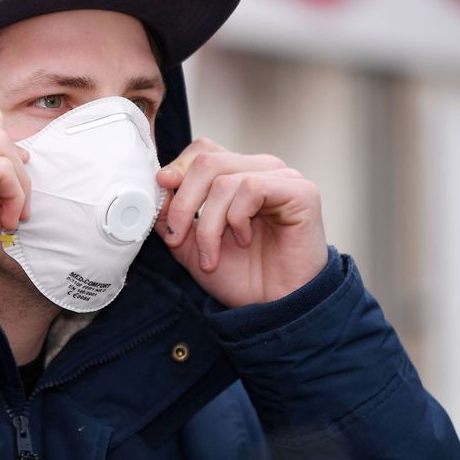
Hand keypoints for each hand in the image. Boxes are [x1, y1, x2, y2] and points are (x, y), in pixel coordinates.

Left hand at [153, 138, 326, 307]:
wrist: (274, 308)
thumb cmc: (241, 276)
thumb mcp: (190, 243)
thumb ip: (172, 213)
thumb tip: (158, 183)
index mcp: (237, 175)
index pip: (202, 151)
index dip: (177, 169)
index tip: (162, 193)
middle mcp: (260, 170)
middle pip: (207, 162)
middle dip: (183, 204)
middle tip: (177, 237)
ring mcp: (282, 178)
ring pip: (224, 180)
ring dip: (209, 224)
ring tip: (212, 255)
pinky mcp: (301, 191)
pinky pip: (252, 188)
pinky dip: (237, 218)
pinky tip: (244, 240)